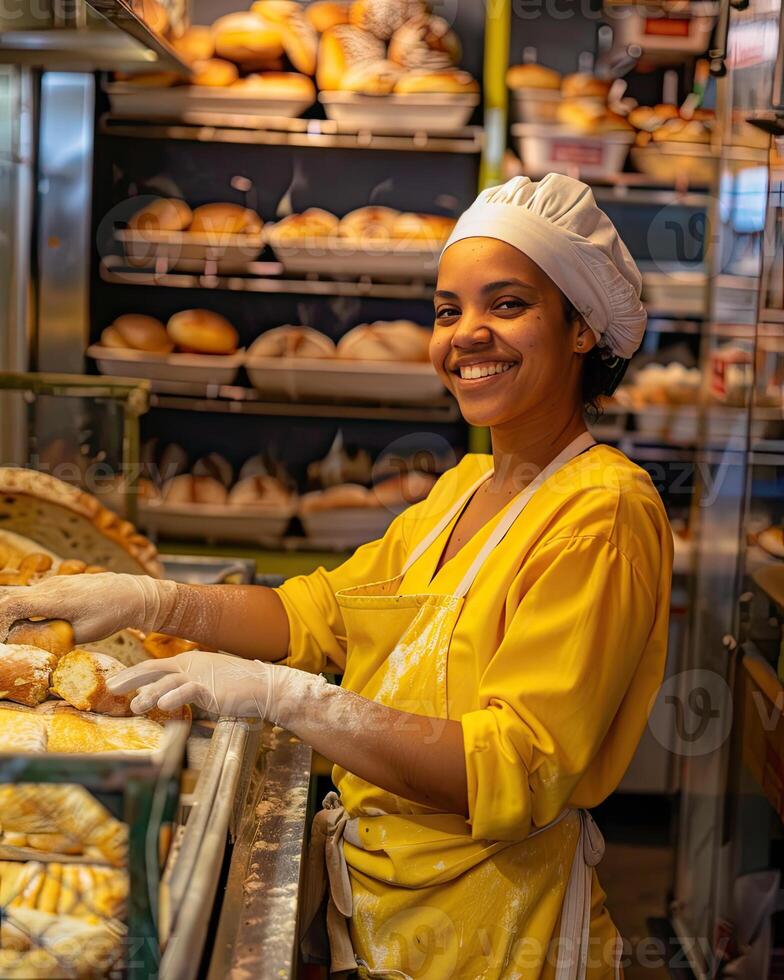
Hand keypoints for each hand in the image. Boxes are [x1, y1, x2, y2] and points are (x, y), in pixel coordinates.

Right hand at [0, 573, 177, 644]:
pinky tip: (21, 624)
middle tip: (5, 641)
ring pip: (20, 595)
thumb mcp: (80, 632)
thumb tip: (26, 644)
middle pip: (9, 597)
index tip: (0, 640)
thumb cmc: (110, 615)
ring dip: (10, 614)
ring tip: (11, 635)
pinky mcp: (58, 585)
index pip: (11, 604)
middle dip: (1, 618)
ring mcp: (54, 583)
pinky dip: (21, 608)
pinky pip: (32, 595)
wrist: (132, 594)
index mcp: (54, 598)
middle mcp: (50, 586)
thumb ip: (50, 635)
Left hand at [107, 651, 277, 717]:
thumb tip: (164, 699)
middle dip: (130, 678)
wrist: (262, 686)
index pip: (154, 667)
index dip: (133, 674)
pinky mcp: (210, 686)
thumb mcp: (205, 685)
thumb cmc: (235, 688)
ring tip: (136, 705)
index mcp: (188, 663)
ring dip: (150, 693)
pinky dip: (174, 696)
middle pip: (153, 669)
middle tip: (111, 687)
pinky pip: (188, 690)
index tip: (114, 683)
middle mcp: (190, 665)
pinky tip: (163, 706)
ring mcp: (200, 675)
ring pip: (167, 681)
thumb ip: (185, 689)